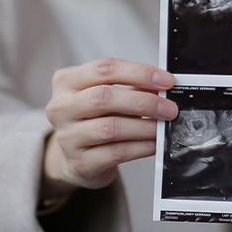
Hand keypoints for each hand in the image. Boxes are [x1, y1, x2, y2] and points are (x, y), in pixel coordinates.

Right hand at [42, 58, 177, 199]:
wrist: (77, 158)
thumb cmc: (95, 119)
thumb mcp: (105, 95)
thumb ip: (130, 87)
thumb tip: (164, 87)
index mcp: (66, 82)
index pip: (104, 69)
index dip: (139, 73)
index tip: (166, 81)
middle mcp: (61, 108)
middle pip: (104, 97)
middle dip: (144, 102)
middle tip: (170, 108)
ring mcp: (67, 137)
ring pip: (110, 128)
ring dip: (145, 127)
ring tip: (164, 126)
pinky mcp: (80, 163)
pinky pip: (116, 153)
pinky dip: (141, 147)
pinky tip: (154, 143)